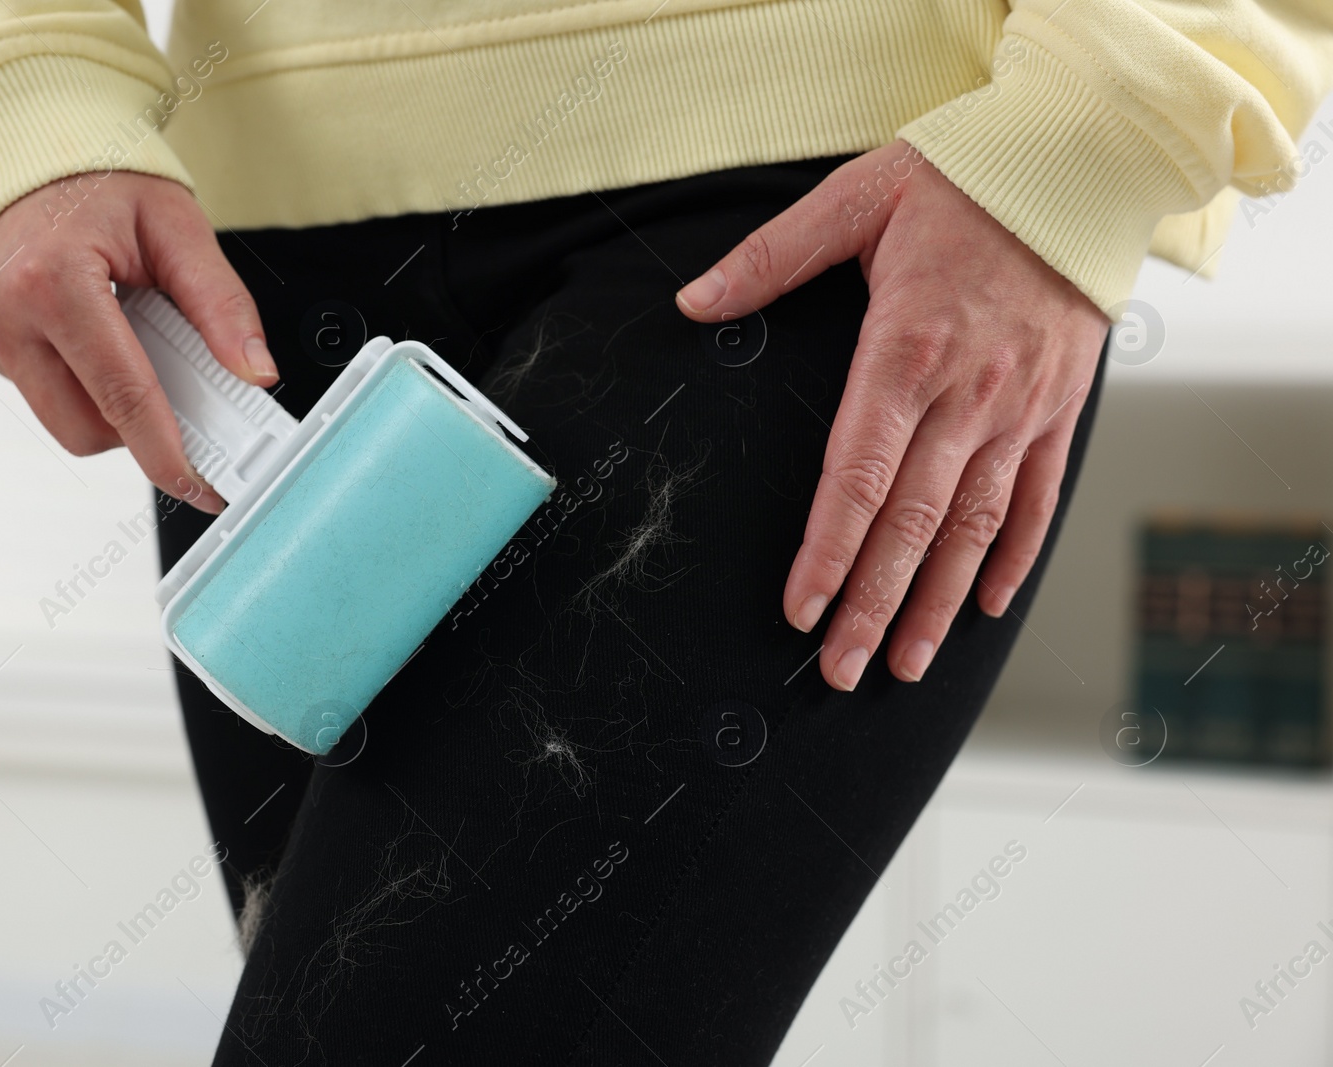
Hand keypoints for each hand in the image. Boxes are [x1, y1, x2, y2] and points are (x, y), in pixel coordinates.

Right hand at [0, 172, 277, 513]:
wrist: (24, 143)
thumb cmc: (102, 177)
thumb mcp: (178, 228)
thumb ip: (221, 306)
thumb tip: (256, 374)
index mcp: (53, 280)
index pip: (122, 394)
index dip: (166, 452)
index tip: (200, 487)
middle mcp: (2, 311)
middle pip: (85, 427)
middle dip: (138, 427)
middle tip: (177, 393)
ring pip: (60, 419)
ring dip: (105, 404)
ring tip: (127, 343)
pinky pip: (36, 391)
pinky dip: (74, 379)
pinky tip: (87, 332)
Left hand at [675, 140, 1107, 691]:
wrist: (1083, 159)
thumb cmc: (963, 177)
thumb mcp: (854, 198)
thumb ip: (770, 258)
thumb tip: (694, 302)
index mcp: (905, 350)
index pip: (857, 477)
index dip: (827, 552)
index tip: (800, 609)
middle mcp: (968, 394)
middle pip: (912, 523)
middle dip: (871, 604)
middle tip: (840, 670)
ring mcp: (1020, 408)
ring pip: (974, 527)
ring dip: (938, 603)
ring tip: (904, 663)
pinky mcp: (1059, 409)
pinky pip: (1038, 497)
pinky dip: (1013, 556)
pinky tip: (988, 607)